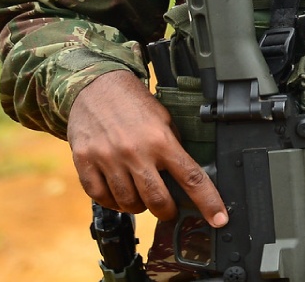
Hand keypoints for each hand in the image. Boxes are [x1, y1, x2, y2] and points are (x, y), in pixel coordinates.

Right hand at [66, 68, 227, 225]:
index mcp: (160, 140)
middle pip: (158, 201)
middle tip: (167, 207)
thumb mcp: (163, 119)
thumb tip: (185, 178)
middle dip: (167, 211)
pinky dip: (111, 201)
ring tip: (139, 193)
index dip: (208, 202)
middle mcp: (135, 152)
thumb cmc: (133, 103)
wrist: (95, 85)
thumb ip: (172, 147)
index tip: (219, 219)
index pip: (191, 178)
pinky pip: (100, 198)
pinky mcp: (85, 162)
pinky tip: (117, 191)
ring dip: (138, 206)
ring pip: (128, 203)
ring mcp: (108, 158)